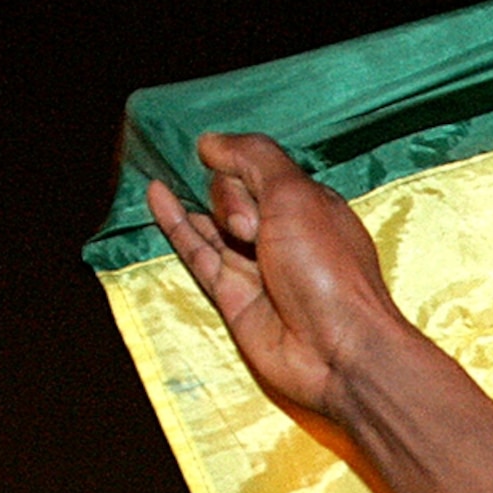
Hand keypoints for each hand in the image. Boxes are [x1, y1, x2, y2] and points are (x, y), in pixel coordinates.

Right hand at [145, 131, 411, 421]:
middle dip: (232, 200)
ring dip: (204, 204)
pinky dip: (176, 223)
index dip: (243, 167)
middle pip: (235, 192)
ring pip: (215, 221)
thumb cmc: (326, 268)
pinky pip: (197, 252)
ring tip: (179, 188)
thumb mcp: (295, 194)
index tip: (240, 181)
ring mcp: (256, 265)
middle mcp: (282, 232)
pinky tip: (156, 192)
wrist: (337, 350)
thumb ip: (254, 159)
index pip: (259, 167)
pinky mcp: (232, 295)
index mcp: (308, 205)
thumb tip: (208, 142)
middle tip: (251, 230)